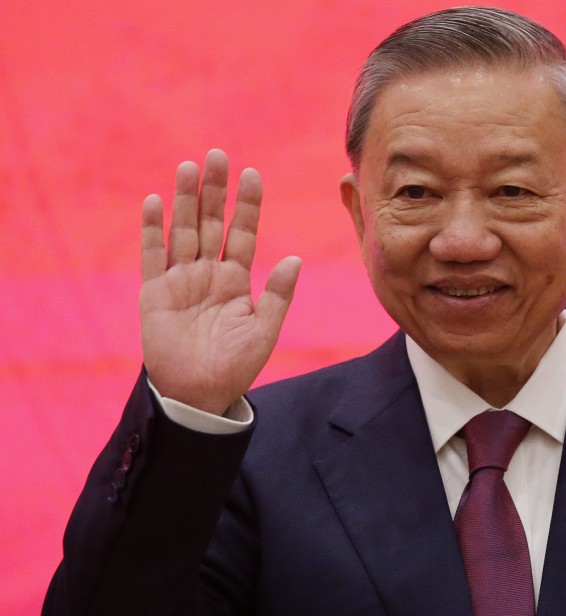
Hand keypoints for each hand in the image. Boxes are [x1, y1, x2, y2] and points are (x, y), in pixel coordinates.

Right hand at [140, 150, 300, 414]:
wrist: (200, 393)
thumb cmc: (236, 365)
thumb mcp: (264, 330)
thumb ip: (278, 295)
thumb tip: (294, 259)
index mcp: (237, 280)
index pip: (243, 233)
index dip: (247, 205)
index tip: (252, 174)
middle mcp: (209, 273)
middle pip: (212, 223)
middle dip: (215, 190)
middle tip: (218, 155)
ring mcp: (181, 280)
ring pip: (184, 231)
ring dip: (186, 200)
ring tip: (189, 167)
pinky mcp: (155, 293)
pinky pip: (153, 255)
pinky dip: (153, 230)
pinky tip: (154, 201)